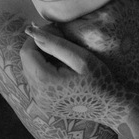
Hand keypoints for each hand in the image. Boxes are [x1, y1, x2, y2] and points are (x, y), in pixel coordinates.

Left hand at [20, 0, 138, 128]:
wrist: (112, 107)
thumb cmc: (100, 79)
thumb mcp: (80, 57)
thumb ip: (54, 43)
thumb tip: (32, 31)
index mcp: (44, 81)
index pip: (26, 51)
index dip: (38, 37)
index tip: (56, 31)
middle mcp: (37, 95)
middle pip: (27, 61)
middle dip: (40, 47)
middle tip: (63, 40)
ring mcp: (41, 102)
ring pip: (31, 70)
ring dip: (43, 59)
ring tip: (65, 55)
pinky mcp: (46, 105)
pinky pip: (37, 82)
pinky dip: (46, 71)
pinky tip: (64, 69)